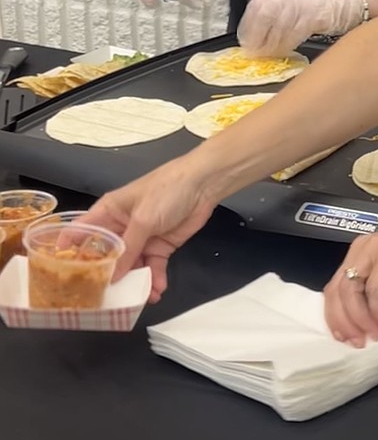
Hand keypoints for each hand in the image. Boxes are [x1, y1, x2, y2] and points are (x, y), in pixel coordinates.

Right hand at [82, 160, 218, 302]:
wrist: (204, 184)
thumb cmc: (166, 192)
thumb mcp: (142, 219)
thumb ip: (127, 249)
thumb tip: (111, 278)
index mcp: (108, 212)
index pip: (80, 233)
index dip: (69, 254)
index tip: (64, 279)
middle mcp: (121, 227)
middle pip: (106, 257)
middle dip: (105, 277)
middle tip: (102, 300)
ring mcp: (142, 238)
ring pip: (130, 266)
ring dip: (133, 283)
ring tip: (135, 302)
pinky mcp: (161, 246)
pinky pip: (152, 266)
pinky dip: (154, 279)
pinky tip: (156, 291)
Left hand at [237, 0, 365, 57]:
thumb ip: (266, 9)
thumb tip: (252, 31)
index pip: (252, 17)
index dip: (249, 35)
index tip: (248, 46)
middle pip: (262, 27)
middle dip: (259, 44)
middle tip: (258, 54)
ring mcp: (294, 9)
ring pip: (276, 35)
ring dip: (272, 48)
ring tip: (271, 54)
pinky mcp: (308, 21)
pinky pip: (292, 38)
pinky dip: (287, 47)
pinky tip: (285, 50)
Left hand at [324, 218, 377, 346]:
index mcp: (360, 255)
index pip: (334, 289)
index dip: (335, 316)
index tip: (345, 338)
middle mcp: (360, 250)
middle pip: (336, 291)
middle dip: (344, 321)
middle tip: (358, 341)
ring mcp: (371, 250)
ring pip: (349, 291)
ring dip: (359, 318)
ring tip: (375, 333)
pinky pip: (373, 287)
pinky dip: (376, 309)